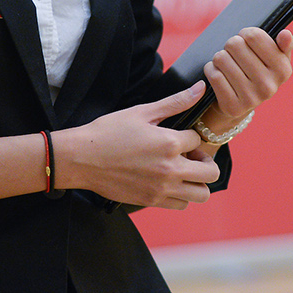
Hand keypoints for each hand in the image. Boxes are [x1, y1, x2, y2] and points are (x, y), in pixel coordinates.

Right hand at [54, 81, 221, 209]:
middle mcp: (170, 169)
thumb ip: (176, 101)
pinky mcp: (151, 201)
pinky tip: (168, 181)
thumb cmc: (108, 132)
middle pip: (210, 172)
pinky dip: (181, 195)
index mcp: (170, 144)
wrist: (81, 158)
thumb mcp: (142, 112)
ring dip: (198, 181)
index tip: (177, 134)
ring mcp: (162, 189)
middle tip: (190, 155)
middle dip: (205, 161)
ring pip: (201, 194)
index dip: (190, 135)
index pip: (199, 140)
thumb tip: (200, 88)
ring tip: (183, 170)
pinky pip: (181, 205)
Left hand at [199, 27, 292, 127]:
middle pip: (235, 44)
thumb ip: (284, 43)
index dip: (245, 33)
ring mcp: (251, 98)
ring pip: (221, 58)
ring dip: (220, 57)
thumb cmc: (259, 71)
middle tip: (234, 52)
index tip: (246, 39)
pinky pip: (214, 75)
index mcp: (283, 70)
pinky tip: (218, 73)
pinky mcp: (233, 107)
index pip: (254, 36)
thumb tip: (286, 34)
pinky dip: (211, 69)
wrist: (243, 102)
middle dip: (231, 45)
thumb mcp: (276, 57)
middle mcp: (269, 86)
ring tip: (227, 63)